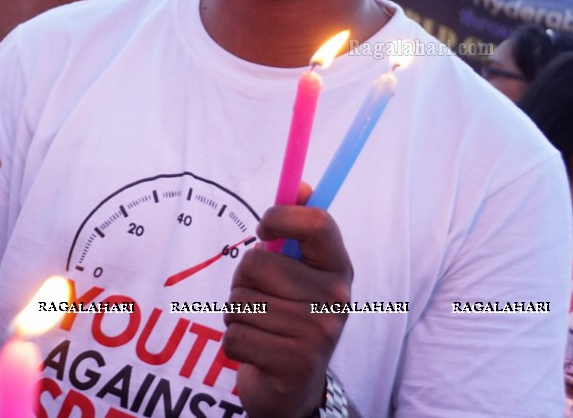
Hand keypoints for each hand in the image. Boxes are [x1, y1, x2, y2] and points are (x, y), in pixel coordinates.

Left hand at [222, 185, 353, 417]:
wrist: (294, 387)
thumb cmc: (288, 314)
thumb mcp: (299, 272)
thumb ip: (297, 229)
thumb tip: (301, 185)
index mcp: (338, 269)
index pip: (317, 222)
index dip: (279, 217)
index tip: (263, 232)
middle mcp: (336, 299)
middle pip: (257, 263)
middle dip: (243, 280)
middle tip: (261, 297)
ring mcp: (318, 333)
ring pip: (239, 301)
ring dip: (237, 314)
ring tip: (261, 326)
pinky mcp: (294, 364)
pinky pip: (234, 334)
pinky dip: (234, 343)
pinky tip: (257, 350)